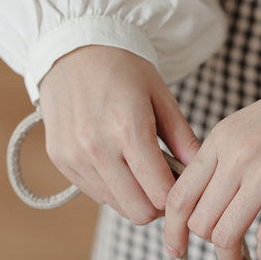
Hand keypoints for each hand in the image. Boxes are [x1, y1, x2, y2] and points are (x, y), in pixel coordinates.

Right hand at [39, 45, 200, 224]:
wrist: (75, 48)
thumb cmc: (124, 69)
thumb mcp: (161, 96)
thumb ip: (183, 138)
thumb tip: (200, 171)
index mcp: (128, 130)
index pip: (160, 194)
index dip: (177, 196)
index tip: (183, 184)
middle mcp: (97, 148)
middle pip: (138, 211)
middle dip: (157, 203)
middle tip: (165, 181)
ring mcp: (75, 157)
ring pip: (116, 206)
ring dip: (134, 196)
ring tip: (142, 169)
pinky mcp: (60, 160)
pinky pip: (95, 193)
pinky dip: (112, 187)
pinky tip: (119, 162)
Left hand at [163, 93, 260, 259]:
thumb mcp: (239, 129)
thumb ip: (217, 161)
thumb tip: (199, 203)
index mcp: (218, 142)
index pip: (179, 196)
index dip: (172, 230)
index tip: (176, 248)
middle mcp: (236, 157)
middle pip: (200, 222)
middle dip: (207, 245)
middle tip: (223, 251)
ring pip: (227, 235)